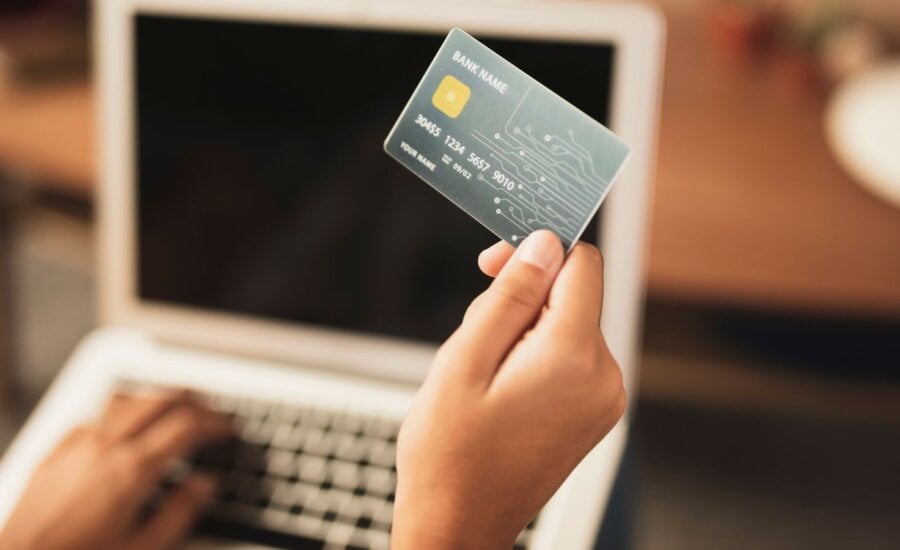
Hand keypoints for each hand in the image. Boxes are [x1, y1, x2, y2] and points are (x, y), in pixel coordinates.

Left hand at [0, 392, 231, 549]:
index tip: (226, 429)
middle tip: (210, 412)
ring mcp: (78, 445)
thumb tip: (204, 486)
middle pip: (160, 400)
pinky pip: (94, 416)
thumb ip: (180, 512)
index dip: (214, 423)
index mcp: (133, 470)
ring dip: (158, 399)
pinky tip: (125, 425)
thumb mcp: (144, 547)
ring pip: (127, 400)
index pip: (186, 426)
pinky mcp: (55, 451)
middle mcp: (105, 447)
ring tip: (175, 406)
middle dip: (193, 401)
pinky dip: (120, 413)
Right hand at [392, 230, 625, 549]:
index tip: (495, 265)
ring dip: (526, 330)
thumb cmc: (450, 455)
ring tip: (486, 372)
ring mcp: (604, 400)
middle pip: (573, 295)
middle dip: (524, 298)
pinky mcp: (595, 413)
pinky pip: (572, 357)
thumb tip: (543, 244)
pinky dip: (538, 356)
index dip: (536, 253)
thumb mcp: (464, 360)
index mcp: (572, 358)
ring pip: (569, 324)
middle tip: (476, 334)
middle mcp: (603, 378)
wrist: (460, 524)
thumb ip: (510, 295)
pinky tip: (503, 387)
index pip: (581, 264)